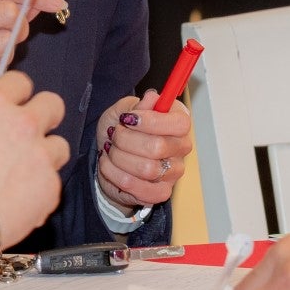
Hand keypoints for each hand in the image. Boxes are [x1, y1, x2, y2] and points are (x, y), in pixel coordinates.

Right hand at [0, 70, 69, 249]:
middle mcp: (22, 123)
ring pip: (60, 145)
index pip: (21, 81)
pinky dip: (40, 191)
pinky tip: (18, 202)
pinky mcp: (51, 186)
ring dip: (46, 156)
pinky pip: (53, 182)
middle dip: (45, 117)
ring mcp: (41, 155)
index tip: (15, 107)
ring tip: (24, 175)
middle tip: (31, 135)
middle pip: (53, 104)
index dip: (18, 96)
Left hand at [96, 90, 191, 210]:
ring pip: (145, 168)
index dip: (151, 121)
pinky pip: (136, 186)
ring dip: (118, 157)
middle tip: (114, 134)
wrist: (108, 158)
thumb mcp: (123, 110)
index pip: (180, 124)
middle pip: (157, 147)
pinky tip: (110, 165)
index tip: (128, 118)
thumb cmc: (120, 131)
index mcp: (179, 123)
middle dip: (125, 139)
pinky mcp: (161, 192)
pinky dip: (115, 174)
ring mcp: (173, 172)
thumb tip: (152, 97)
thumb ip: (137, 105)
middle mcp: (181, 147)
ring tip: (111, 150)